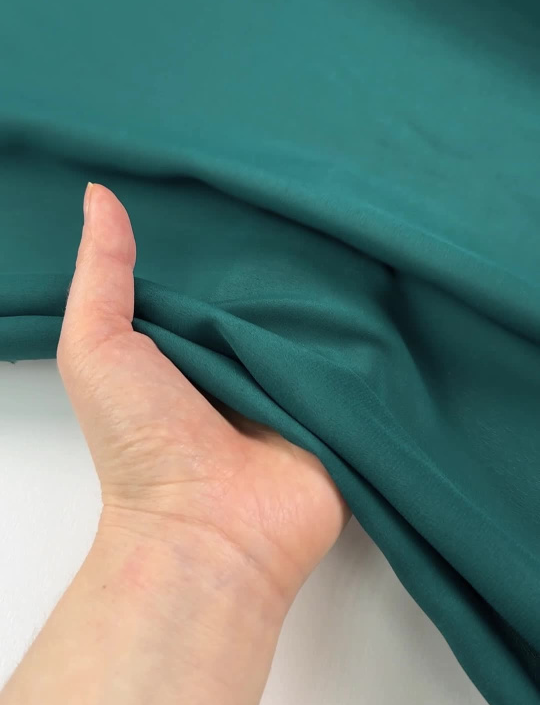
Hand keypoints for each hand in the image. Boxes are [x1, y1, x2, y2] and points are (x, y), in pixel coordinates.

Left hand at [57, 183, 348, 610]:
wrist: (209, 531)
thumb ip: (100, 274)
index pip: (221, 269)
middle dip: (293, 247)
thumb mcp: (97, 348)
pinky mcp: (346, 405)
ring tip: (365, 216)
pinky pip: (366, 356)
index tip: (253, 172)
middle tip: (319, 185)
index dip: (231, 228)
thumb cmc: (142, 443)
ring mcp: (301, 381)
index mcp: (196, 340)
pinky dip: (377, 327)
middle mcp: (250, 356)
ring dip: (340, 284)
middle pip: (278, 288)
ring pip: (326, 315)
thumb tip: (98, 193)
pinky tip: (397, 277)